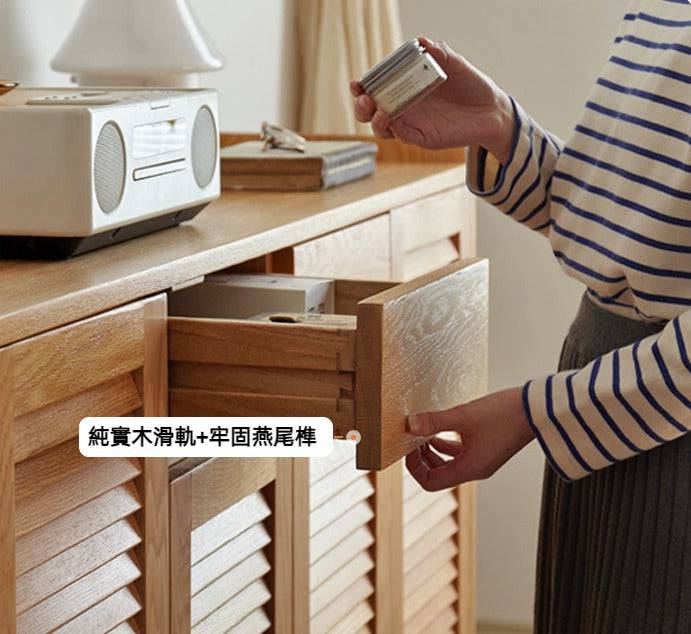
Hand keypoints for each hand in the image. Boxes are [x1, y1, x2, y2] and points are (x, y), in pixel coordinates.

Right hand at [350, 37, 514, 162]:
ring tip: (380, 112)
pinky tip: (396, 123)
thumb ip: (439, 53)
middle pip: (371, 113)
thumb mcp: (455, 64)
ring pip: (383, 129)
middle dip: (362, 108)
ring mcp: (412, 124)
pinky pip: (404, 137)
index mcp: (404, 88)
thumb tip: (422, 42)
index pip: (376, 89)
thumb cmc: (470, 84)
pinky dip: (396, 131)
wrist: (491, 108)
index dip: (362, 88)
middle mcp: (404, 108)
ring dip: (376, 122)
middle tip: (366, 99)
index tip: (357, 83)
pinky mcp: (423, 138)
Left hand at [405, 387, 534, 490]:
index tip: (408, 447)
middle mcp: (475, 469)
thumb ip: (435, 421)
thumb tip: (410, 424)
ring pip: (448, 462)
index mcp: (470, 469)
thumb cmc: (504, 414)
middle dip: (421, 458)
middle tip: (412, 437)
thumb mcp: (464, 416)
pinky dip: (445, 442)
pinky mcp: (487, 447)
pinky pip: (459, 451)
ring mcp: (482, 459)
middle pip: (438, 474)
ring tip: (422, 430)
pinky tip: (440, 425)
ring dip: (432, 449)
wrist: (538, 409)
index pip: (431, 483)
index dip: (415, 468)